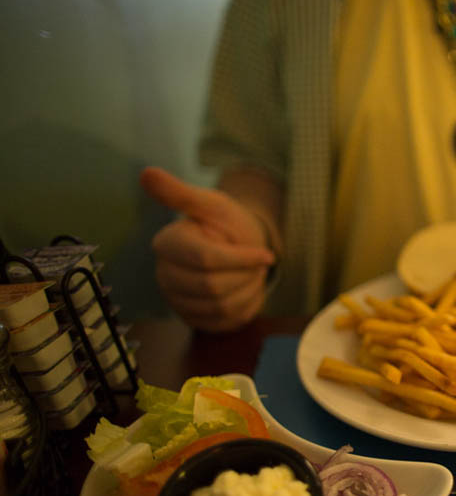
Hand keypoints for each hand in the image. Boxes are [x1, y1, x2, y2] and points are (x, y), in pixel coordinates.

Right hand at [139, 167, 276, 331]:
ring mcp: (176, 301)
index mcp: (167, 244)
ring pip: (222, 307)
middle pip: (214, 287)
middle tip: (258, 263)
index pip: (206, 260)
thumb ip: (182, 194)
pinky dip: (246, 307)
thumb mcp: (211, 204)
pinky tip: (247, 289)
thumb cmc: (224, 223)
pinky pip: (226, 322)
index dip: (241, 259)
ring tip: (252, 274)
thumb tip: (147, 173)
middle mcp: (165, 275)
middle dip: (246, 275)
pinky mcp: (193, 319)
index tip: (268, 255)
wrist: (234, 247)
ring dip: (249, 290)